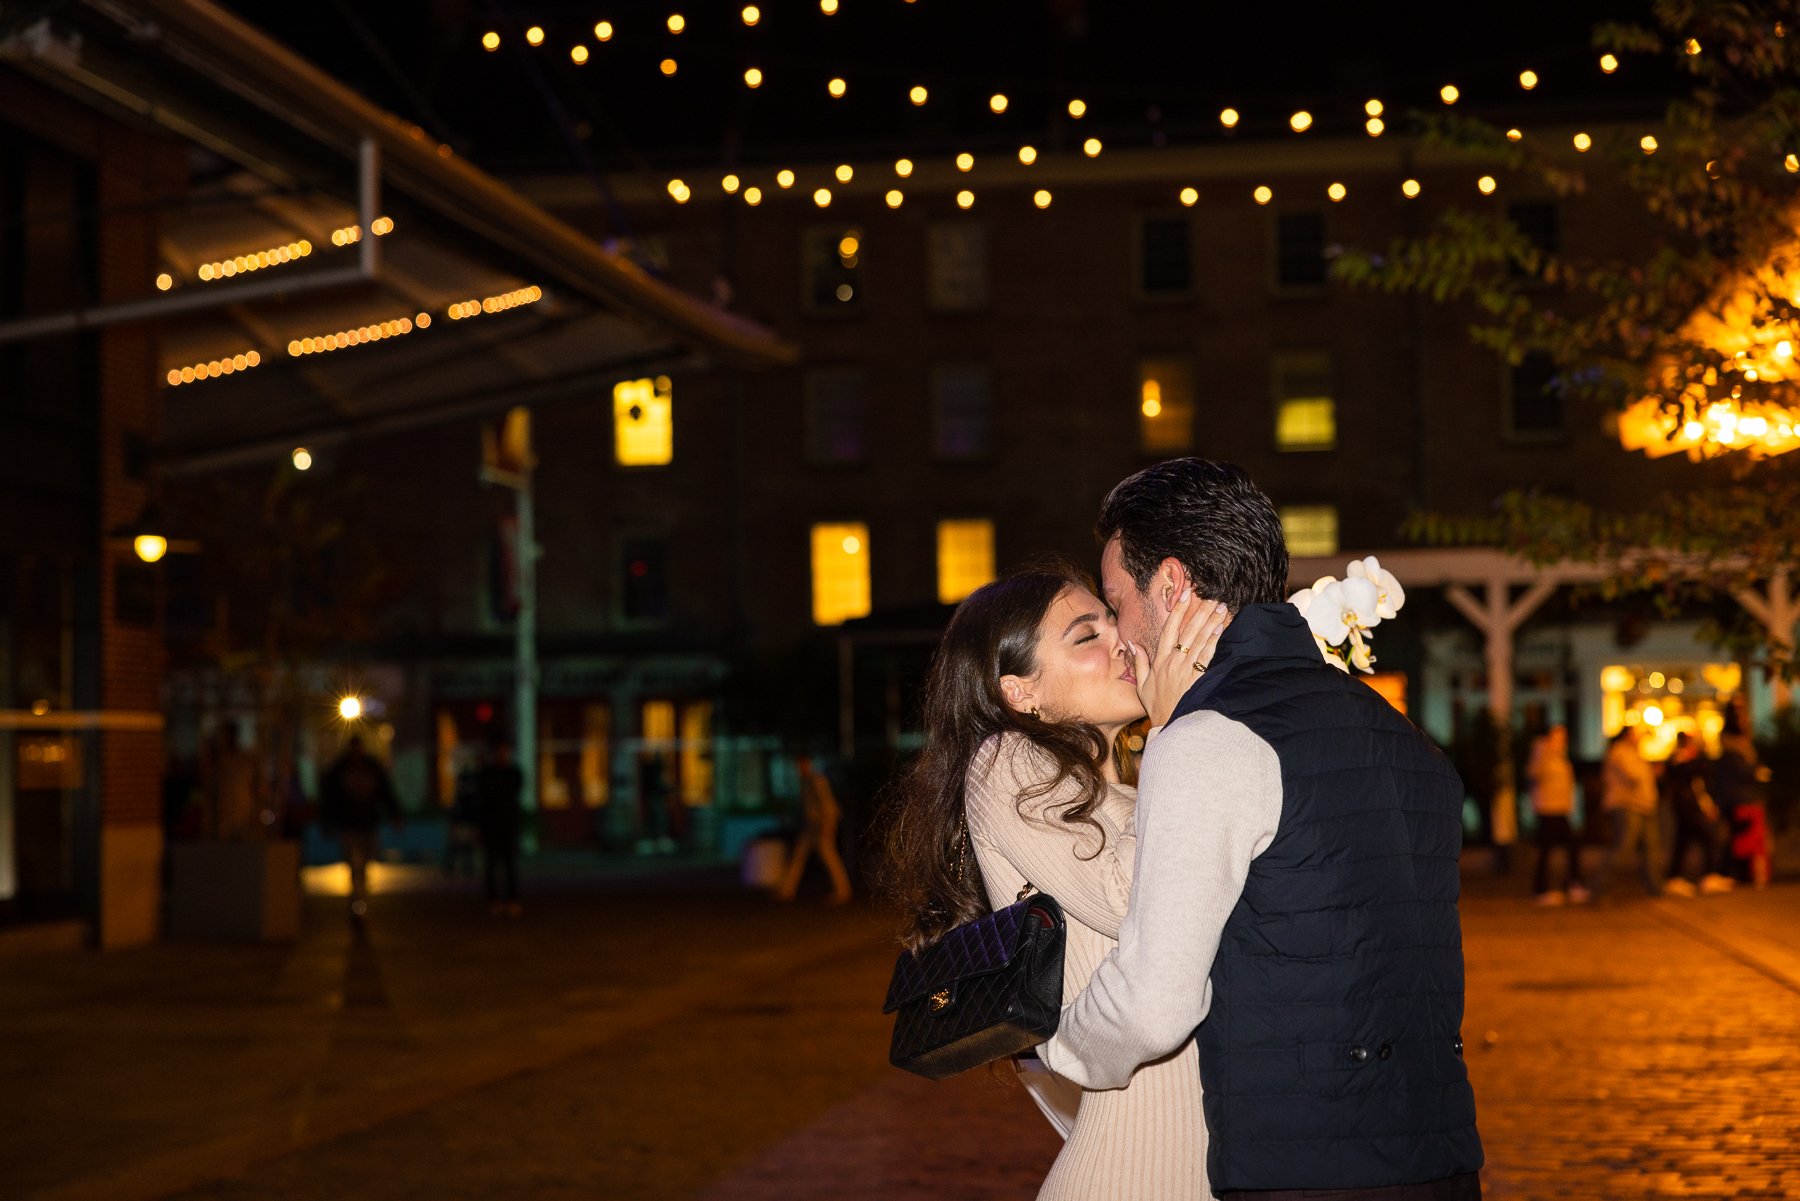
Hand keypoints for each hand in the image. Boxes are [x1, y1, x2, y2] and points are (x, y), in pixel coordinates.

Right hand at [1129, 591, 1230, 728]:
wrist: (1169, 726)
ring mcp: (1185, 670)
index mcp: (1160, 661)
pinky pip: (1206, 657)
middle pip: (1187, 632)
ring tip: (1220, 608)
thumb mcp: (1142, 685)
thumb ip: (1140, 663)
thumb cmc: (1156, 706)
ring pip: (1199, 641)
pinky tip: (1220, 629)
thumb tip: (1133, 644)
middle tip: (1211, 597)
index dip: (1178, 611)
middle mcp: (1173, 662)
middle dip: (1200, 612)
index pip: (1169, 630)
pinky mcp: (1197, 679)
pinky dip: (1213, 642)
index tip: (1186, 595)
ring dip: (1210, 623)